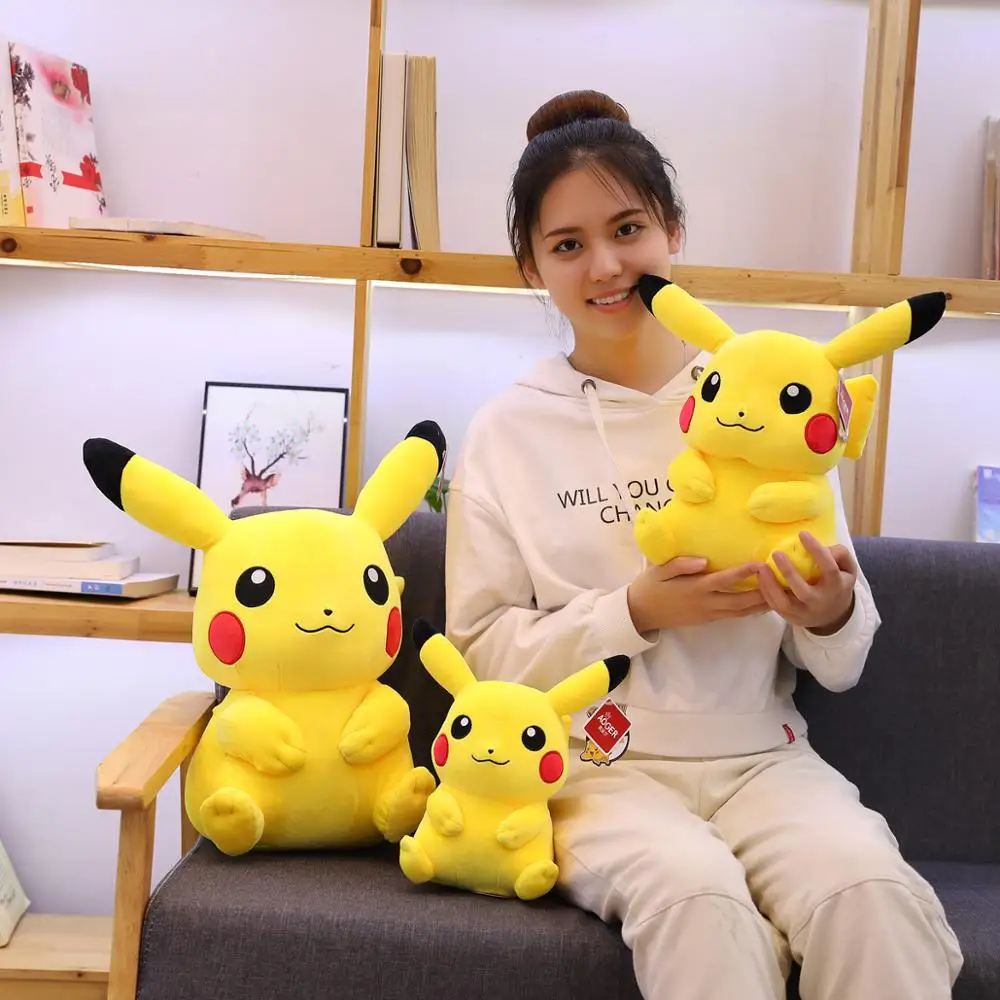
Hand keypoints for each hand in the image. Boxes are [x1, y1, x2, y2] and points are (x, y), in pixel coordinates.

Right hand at [627, 557, 768, 633]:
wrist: (641, 613)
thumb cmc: (650, 586)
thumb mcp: (660, 570)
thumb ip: (681, 564)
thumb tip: (704, 560)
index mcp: (694, 588)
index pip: (723, 580)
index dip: (743, 573)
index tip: (760, 564)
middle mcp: (705, 603)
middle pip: (740, 601)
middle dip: (763, 593)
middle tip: (783, 584)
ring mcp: (708, 614)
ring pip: (740, 612)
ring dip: (761, 605)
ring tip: (781, 596)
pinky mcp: (708, 619)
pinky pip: (733, 615)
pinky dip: (750, 611)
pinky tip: (762, 604)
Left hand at [757, 532, 856, 633]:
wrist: (833, 615)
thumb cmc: (837, 584)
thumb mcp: (847, 568)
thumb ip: (839, 554)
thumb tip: (821, 546)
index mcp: (836, 587)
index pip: (828, 568)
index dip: (816, 550)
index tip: (802, 534)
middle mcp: (820, 602)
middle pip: (803, 591)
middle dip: (788, 572)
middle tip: (776, 553)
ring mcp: (804, 613)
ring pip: (785, 603)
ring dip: (770, 585)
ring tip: (761, 567)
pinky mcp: (791, 618)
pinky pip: (775, 607)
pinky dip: (766, 592)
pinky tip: (761, 577)